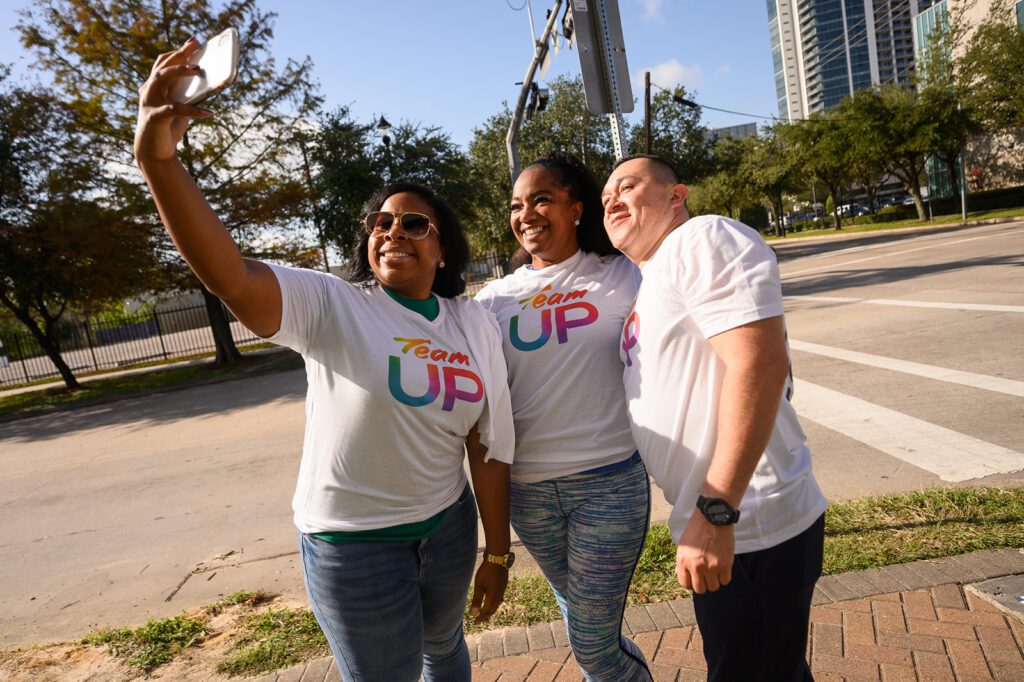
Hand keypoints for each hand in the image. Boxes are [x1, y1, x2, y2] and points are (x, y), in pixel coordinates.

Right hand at [134, 37, 212, 163]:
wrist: (154, 153)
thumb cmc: (168, 128)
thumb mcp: (180, 109)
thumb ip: (189, 96)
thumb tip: (210, 83)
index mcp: (153, 86)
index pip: (164, 62)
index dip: (178, 51)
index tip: (194, 40)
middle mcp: (148, 90)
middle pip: (163, 65)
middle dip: (179, 53)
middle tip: (196, 45)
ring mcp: (149, 102)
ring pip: (162, 78)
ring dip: (180, 71)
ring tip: (199, 70)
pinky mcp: (154, 117)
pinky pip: (175, 110)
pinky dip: (193, 110)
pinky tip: (209, 113)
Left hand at [470, 562, 508, 623]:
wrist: (498, 559)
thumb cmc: (486, 572)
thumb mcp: (479, 586)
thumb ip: (477, 600)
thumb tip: (473, 614)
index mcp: (493, 597)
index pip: (486, 611)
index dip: (480, 618)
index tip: (475, 623)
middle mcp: (499, 596)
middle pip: (492, 609)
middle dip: (486, 615)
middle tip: (479, 619)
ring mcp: (502, 590)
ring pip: (496, 604)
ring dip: (490, 609)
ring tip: (484, 612)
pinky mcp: (503, 585)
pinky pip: (499, 599)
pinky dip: (494, 603)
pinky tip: (491, 601)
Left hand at [676, 511, 734, 593]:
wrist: (713, 518)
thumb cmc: (697, 529)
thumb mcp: (683, 545)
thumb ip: (682, 562)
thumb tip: (682, 574)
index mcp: (683, 561)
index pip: (685, 584)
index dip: (690, 583)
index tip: (695, 579)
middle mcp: (696, 567)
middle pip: (700, 589)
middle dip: (703, 584)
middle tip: (706, 576)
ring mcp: (711, 567)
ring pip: (713, 587)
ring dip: (714, 581)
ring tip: (715, 571)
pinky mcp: (725, 565)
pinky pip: (725, 581)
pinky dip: (724, 577)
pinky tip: (723, 568)